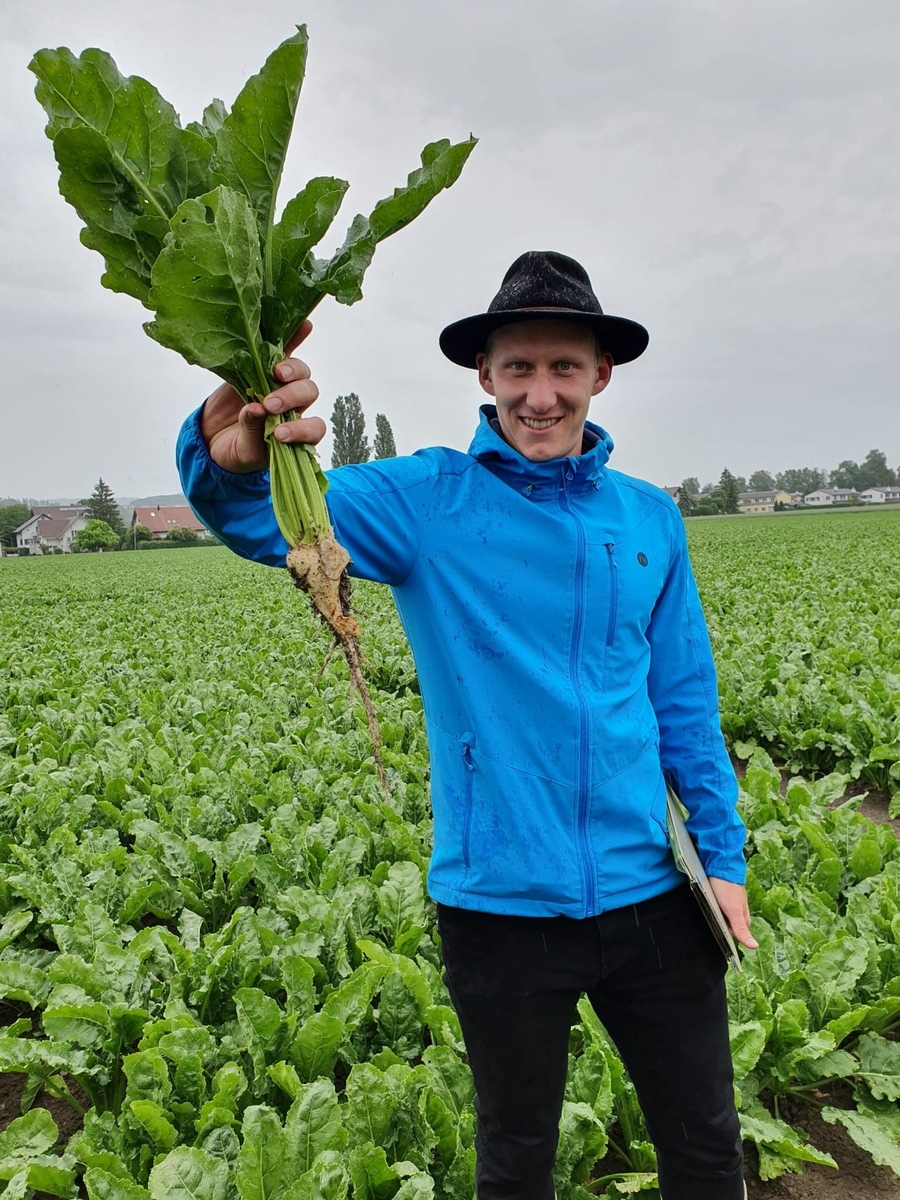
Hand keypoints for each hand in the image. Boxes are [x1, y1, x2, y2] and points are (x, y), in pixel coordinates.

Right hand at [200, 321, 325, 472]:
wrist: (213, 439)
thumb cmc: (236, 450)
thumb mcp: (243, 450)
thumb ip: (253, 432)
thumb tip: (256, 409)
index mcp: (296, 434)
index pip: (314, 428)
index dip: (302, 430)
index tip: (279, 435)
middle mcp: (294, 408)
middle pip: (308, 393)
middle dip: (292, 397)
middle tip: (270, 404)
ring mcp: (280, 386)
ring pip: (300, 373)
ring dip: (292, 371)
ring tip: (276, 373)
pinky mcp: (264, 369)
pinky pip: (286, 350)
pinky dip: (296, 337)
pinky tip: (305, 325)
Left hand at [708, 878, 758, 949]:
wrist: (720, 864)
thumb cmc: (727, 888)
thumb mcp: (733, 911)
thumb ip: (741, 929)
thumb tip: (755, 947)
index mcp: (743, 919)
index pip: (733, 936)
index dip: (722, 935)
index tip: (713, 931)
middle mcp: (739, 912)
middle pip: (727, 927)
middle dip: (718, 925)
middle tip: (709, 917)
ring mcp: (731, 904)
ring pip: (722, 917)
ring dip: (714, 915)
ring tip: (707, 909)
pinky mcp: (724, 897)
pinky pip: (718, 907)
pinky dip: (712, 907)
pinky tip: (708, 904)